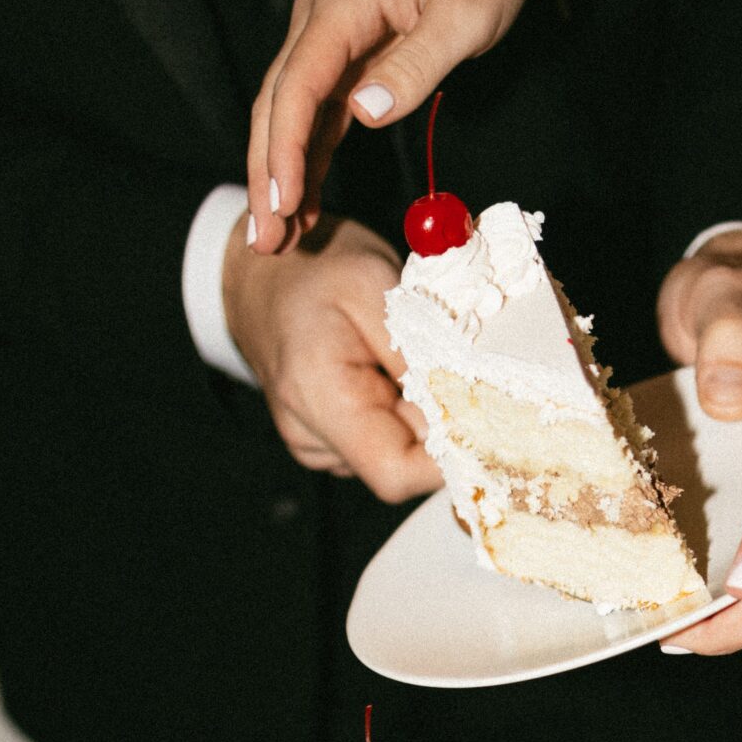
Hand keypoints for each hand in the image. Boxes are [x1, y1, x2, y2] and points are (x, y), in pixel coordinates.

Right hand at [221, 214, 441, 501]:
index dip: (446, 458)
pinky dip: (402, 416)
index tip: (480, 417)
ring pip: (398, 456)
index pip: (395, 473)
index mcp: (317, 395)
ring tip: (409, 363)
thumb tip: (468, 403)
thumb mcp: (374, 284)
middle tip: (454, 372)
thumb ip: (417, 347)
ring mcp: (316, 445)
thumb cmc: (315, 269)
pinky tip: (391, 375)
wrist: (262, 276)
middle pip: (403, 467)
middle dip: (439, 427)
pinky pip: (384, 444)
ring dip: (420, 418)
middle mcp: (310, 435)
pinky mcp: (328, 443)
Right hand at [247, 0, 538, 253]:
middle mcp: (321, 21)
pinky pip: (318, 118)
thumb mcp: (462, 17)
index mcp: (341, 5)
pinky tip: (304, 204)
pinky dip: (308, 161)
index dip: (285, 148)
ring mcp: (331, 42)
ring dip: (281, 177)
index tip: (284, 201)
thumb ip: (414, 66)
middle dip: (267, 175)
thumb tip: (364, 112)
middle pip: (277, 106)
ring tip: (276, 236)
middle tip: (265, 239)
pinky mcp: (347, 63)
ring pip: (290, 117)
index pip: (297, 85)